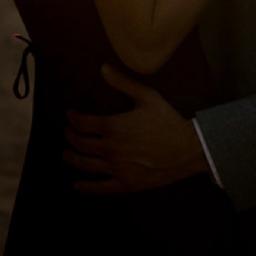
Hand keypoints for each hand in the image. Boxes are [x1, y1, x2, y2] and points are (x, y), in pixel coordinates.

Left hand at [62, 65, 208, 192]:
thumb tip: (103, 68)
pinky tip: (77, 185)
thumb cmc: (168, 121)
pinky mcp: (127, 183)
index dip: (72, 118)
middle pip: (80, 143)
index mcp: (113, 127)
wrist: (190, 149)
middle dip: (70, 135)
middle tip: (68, 131)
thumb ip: (123, 82)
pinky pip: (101, 187)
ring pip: (85, 164)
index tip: (70, 115)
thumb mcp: (147, 96)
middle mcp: (111, 149)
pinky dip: (86, 187)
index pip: (82, 123)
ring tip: (66, 154)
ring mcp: (118, 168)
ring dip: (72, 158)